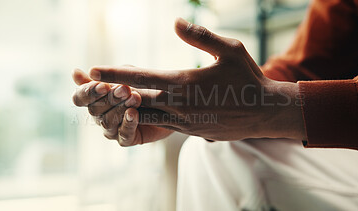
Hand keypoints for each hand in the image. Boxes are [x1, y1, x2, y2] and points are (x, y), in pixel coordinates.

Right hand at [72, 69, 172, 145]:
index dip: (88, 93)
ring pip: (108, 122)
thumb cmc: (146, 85)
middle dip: (110, 98)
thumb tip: (75, 73)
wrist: (173, 103)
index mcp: (95, 98)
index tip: (102, 86)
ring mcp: (112, 129)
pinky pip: (123, 134)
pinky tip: (134, 114)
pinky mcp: (127, 139)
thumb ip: (106, 75)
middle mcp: (99, 115)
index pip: (80, 97)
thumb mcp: (128, 75)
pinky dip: (128, 123)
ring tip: (135, 98)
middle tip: (125, 89)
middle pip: (95, 109)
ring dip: (120, 109)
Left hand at [88, 18, 305, 140]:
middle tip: (92, 87)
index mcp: (184, 84)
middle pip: (137, 99)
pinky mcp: (191, 132)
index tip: (94, 69)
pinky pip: (162, 125)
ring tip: (111, 100)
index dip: (116, 72)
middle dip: (114, 93)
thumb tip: (176, 22)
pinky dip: (147, 117)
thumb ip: (201, 36)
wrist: (265, 112)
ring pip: (146, 116)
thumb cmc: (249, 79)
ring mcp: (184, 123)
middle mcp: (179, 106)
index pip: (142, 77)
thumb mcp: (230, 50)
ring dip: (127, 108)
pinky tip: (142, 111)